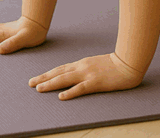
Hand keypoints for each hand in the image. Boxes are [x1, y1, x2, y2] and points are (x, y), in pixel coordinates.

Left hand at [28, 52, 143, 100]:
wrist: (129, 62)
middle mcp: (82, 67)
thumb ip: (87, 68)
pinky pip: (80, 88)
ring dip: (51, 84)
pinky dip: (70, 92)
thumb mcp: (97, 63)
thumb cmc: (116, 64)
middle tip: (30, 83)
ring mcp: (88, 74)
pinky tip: (61, 97)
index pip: (61, 68)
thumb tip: (76, 73)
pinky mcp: (96, 82)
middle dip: (44, 78)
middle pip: (59, 73)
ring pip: (65, 79)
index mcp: (83, 63)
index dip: (48, 73)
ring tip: (39, 88)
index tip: (38, 77)